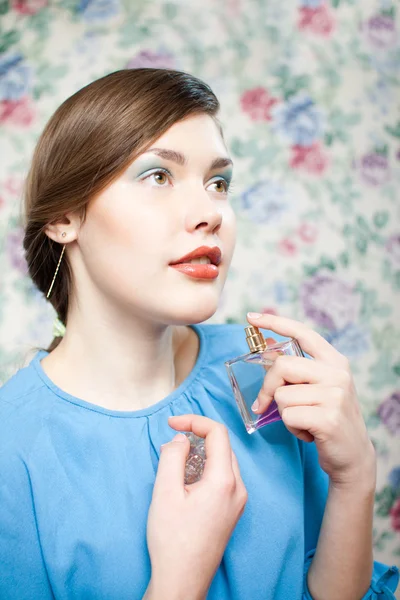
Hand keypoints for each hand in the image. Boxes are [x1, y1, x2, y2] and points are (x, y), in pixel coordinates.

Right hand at [145, 415, 247, 599]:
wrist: (182, 580)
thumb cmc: (172, 540)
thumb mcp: (165, 492)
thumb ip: (172, 457)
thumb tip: (181, 438)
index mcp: (224, 481)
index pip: (218, 433)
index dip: (194, 421)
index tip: (171, 423)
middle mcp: (238, 489)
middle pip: (223, 446)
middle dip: (198, 436)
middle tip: (172, 438)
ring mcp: (238, 501)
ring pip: (223, 461)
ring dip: (202, 452)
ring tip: (176, 461)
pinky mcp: (232, 510)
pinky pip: (224, 477)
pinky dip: (206, 468)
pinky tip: (187, 480)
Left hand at [247, 312, 375, 489]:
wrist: (352, 455)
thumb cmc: (327, 418)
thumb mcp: (316, 388)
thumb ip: (295, 368)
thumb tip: (268, 345)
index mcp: (334, 361)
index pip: (302, 333)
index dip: (275, 322)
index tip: (252, 317)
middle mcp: (337, 374)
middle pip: (282, 366)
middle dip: (267, 387)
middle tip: (265, 404)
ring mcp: (335, 395)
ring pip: (282, 395)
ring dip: (284, 413)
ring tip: (303, 420)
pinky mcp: (328, 418)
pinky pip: (288, 416)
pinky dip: (291, 428)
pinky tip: (307, 433)